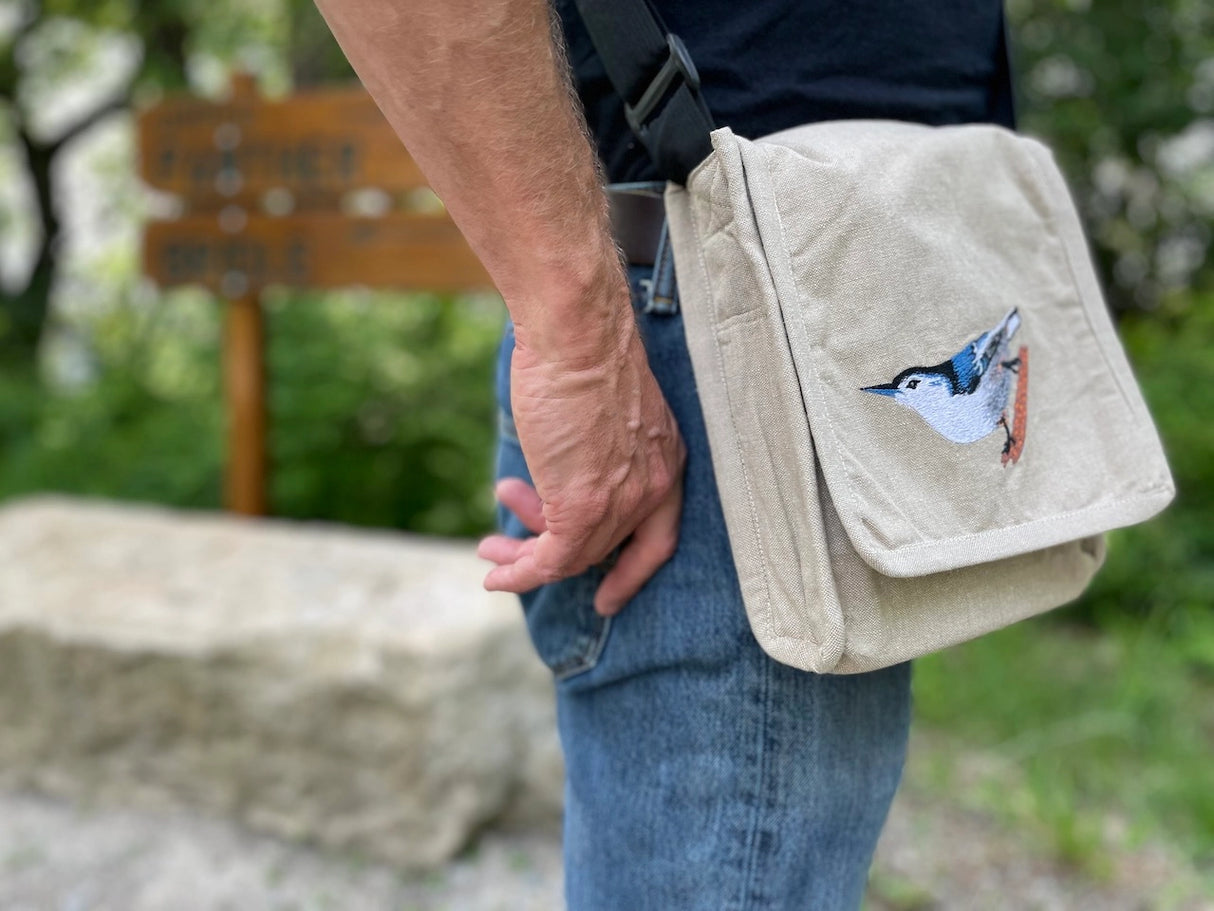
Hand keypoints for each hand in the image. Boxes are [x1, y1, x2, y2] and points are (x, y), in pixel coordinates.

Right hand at [477, 322, 685, 615]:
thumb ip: (594, 446)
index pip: (659, 535)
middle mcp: (654, 486)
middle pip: (605, 544)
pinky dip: (520, 571)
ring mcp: (622, 500)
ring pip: (574, 555)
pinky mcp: (585, 506)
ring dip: (525, 560)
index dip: (633, 568)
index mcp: (666, 459)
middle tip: (516, 554)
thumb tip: (563, 465)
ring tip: (489, 552)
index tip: (609, 594)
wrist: (576, 331)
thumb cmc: (583, 349)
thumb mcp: (600, 407)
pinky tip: (495, 571)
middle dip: (553, 552)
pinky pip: (552, 559)